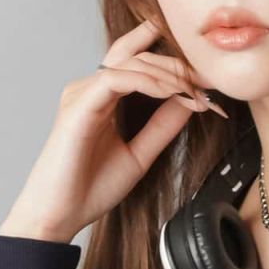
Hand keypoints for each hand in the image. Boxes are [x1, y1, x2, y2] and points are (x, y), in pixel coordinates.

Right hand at [0, 18, 227, 243]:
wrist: (60, 214)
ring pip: (130, 63)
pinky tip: (171, 93)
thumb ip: (162, 126)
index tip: (207, 83)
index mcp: (104, 97)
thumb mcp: (140, 154)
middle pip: (138, 55)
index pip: (137, 60)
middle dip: (178, 65)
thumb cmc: (90, 187)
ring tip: (195, 91)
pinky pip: (116, 80)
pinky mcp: (78, 105)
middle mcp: (91, 88)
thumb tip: (189, 102)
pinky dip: (147, 82)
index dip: (174, 64)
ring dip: (168, 74)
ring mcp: (83, 93)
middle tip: (209, 81)